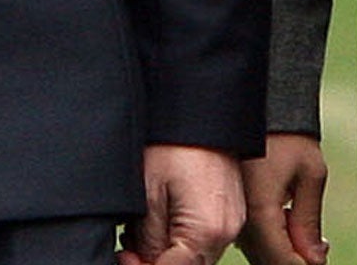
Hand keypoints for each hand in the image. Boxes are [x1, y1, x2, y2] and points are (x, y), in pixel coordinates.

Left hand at [119, 144, 245, 264]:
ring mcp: (233, 221)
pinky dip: (181, 238)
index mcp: (208, 231)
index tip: (124, 257)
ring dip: (168, 252)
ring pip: (194, 257)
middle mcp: (227, 232)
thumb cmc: (172, 142)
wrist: (198, 107)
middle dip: (156, 261)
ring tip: (144, 226)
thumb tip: (145, 263)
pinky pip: (204, 239)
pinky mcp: (231, 211)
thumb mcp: (147, 195)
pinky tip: (163, 217)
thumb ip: (148, 241)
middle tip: (130, 245)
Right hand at [239, 133, 329, 264]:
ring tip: (307, 233)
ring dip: (285, 253)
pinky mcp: (235, 211)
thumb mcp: (310, 174)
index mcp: (260, 211)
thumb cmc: (287, 134)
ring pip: (260, 255)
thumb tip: (315, 260)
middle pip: (269, 262)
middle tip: (319, 248)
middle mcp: (240, 220)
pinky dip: (274, 242)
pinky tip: (289, 222)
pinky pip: (254, 241)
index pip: (282, 261)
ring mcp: (235, 217)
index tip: (321, 261)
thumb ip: (309, 222)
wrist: (262, 109)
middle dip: (297, 261)